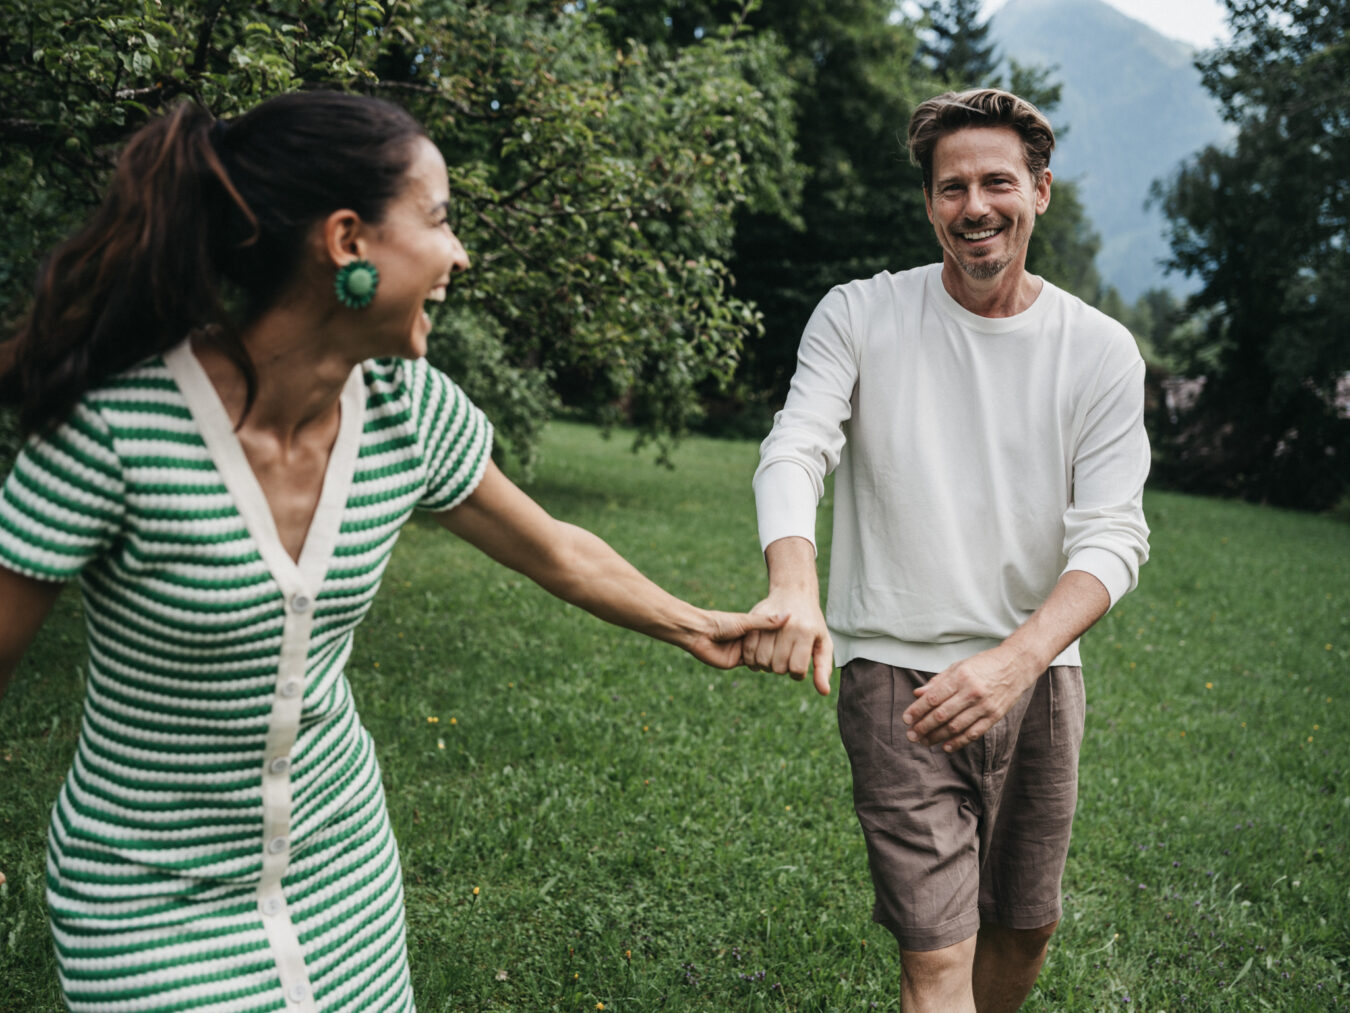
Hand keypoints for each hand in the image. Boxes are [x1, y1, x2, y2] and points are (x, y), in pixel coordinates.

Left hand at [684, 609, 787, 669]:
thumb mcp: (746, 621)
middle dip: (778, 650)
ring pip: (761, 657)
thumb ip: (766, 622)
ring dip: (769, 660)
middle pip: (768, 647)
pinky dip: (759, 666)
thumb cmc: (721, 622)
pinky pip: (751, 666)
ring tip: (785, 661)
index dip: (783, 637)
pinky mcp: (737, 662)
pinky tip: (771, 667)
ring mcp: (743, 650)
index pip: (772, 633)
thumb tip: (789, 614)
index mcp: (752, 627)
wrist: (699, 634)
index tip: (798, 639)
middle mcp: (749, 639)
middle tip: (794, 653)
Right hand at [741, 591, 833, 694]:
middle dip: (782, 669)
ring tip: (774, 657)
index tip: (799, 666)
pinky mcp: (754, 619)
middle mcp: (788, 626)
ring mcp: (769, 622)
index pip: (796, 669)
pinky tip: (761, 654)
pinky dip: (752, 658)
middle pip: (778, 667)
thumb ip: (823, 668)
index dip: (797, 674)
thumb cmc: (812, 623)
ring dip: (766, 665)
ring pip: (762, 661)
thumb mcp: (823, 643)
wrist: (794, 593)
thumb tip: (824, 692)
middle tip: (786, 660)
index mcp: (806, 632)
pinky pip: (748, 650)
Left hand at [901, 646, 1039, 751]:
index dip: (917, 710)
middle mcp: (972, 692)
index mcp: (961, 677)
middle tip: (911, 735)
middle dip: (923, 727)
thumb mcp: (959, 666)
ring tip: (924, 742)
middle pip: (942, 715)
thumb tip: (917, 694)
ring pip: (956, 727)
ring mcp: (985, 706)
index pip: (933, 698)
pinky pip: (973, 733)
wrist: (1017, 665)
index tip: (906, 719)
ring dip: (937, 737)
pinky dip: (958, 742)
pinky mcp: (994, 716)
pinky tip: (946, 747)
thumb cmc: (984, 664)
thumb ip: (938, 682)